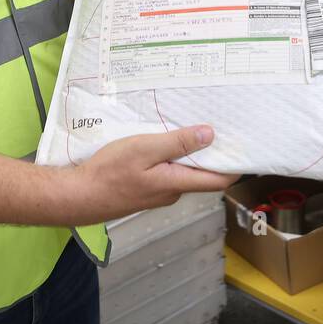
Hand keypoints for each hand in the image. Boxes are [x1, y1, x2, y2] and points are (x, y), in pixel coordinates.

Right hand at [71, 125, 237, 222]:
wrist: (77, 196)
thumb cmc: (109, 172)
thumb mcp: (145, 148)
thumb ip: (178, 143)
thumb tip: (209, 135)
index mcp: (177, 183)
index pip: (218, 180)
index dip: (235, 165)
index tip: (244, 146)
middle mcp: (171, 193)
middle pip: (201, 175)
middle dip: (212, 154)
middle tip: (219, 127)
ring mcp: (157, 194)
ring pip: (182, 173)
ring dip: (188, 154)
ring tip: (191, 128)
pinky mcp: (144, 191)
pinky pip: (165, 174)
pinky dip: (170, 159)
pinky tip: (162, 143)